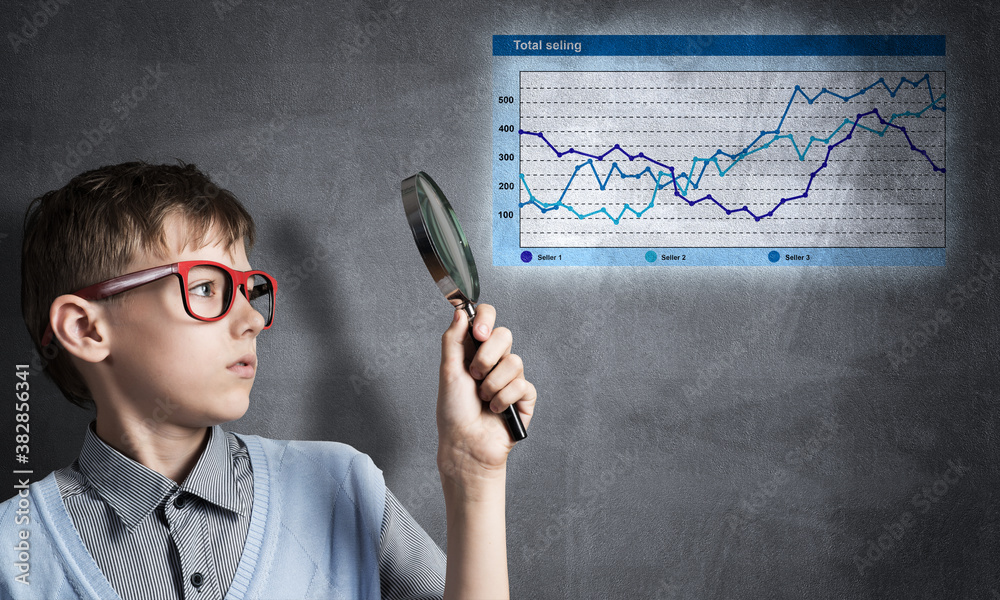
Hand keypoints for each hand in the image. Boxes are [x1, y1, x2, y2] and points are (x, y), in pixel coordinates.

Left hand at [437, 303, 535, 484]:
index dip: (486, 319)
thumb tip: (460, 311)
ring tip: (483, 399)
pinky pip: (523, 385)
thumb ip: (453, 339)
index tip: (478, 333)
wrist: (466, 444)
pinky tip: (495, 410)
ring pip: (514, 362)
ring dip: (493, 384)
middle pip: (505, 335)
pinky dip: (504, 399)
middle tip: (475, 375)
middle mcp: (494, 360)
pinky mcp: (524, 396)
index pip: (486, 319)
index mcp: (474, 350)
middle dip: (487, 357)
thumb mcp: (448, 371)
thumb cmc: (453, 412)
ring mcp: (511, 378)